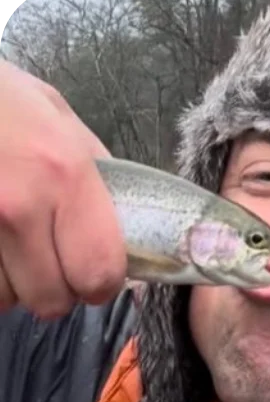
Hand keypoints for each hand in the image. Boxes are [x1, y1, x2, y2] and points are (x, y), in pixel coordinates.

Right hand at [0, 60, 126, 317]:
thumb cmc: (2, 99)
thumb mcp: (63, 122)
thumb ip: (99, 174)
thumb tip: (126, 223)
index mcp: (66, 177)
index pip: (98, 272)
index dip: (102, 285)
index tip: (98, 278)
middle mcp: (18, 207)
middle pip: (51, 300)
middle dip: (60, 291)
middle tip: (56, 266)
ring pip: (6, 302)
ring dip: (18, 287)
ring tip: (17, 252)